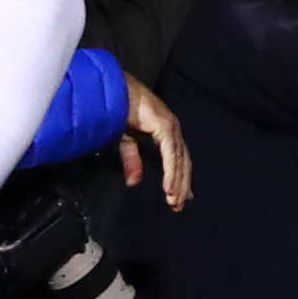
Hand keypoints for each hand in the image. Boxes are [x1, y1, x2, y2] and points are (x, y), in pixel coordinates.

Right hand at [121, 78, 193, 211]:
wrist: (113, 92)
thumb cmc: (119, 110)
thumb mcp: (125, 141)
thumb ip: (133, 160)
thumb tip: (133, 184)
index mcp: (167, 131)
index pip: (179, 159)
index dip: (181, 179)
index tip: (184, 198)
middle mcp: (173, 129)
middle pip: (183, 163)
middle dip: (182, 186)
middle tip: (178, 206)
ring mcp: (171, 127)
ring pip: (179, 161)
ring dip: (177, 183)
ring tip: (174, 202)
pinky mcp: (164, 127)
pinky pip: (170, 154)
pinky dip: (170, 172)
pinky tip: (168, 188)